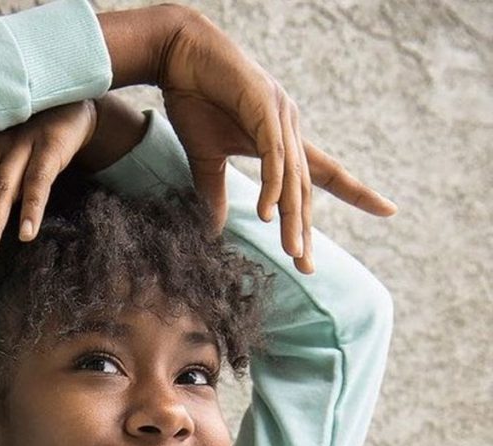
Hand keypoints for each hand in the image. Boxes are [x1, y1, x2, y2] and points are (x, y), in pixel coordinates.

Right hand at [99, 5, 397, 273]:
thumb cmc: (195, 99)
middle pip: (307, 187)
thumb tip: (216, 231)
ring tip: (292, 251)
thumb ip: (214, 193)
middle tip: (307, 267)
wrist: (180, 55)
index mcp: (282, 138)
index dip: (355, 192)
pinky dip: (272, 185)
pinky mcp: (263, 107)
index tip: (388, 209)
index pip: (323, 173)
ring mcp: (280, 116)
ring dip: (293, 217)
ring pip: (293, 176)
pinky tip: (267, 213)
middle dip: (308, 228)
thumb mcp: (205, 157)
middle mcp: (290, 128)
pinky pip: (273, 155)